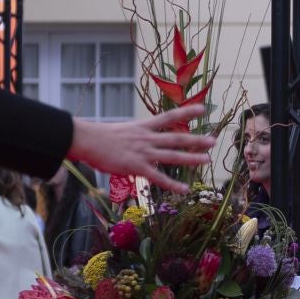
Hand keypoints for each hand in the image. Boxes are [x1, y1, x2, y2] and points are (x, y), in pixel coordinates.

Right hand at [68, 104, 215, 194]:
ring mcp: (143, 152)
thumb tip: (138, 141)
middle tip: (214, 141)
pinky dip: (173, 184)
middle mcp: (147, 138)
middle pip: (177, 138)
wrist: (85, 140)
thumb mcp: (121, 131)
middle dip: (197, 140)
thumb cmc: (98, 136)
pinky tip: (185, 189)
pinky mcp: (137, 166)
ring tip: (207, 160)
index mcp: (143, 127)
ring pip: (173, 156)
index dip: (186, 112)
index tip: (202, 108)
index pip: (169, 117)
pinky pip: (158, 177)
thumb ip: (135, 136)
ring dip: (191, 158)